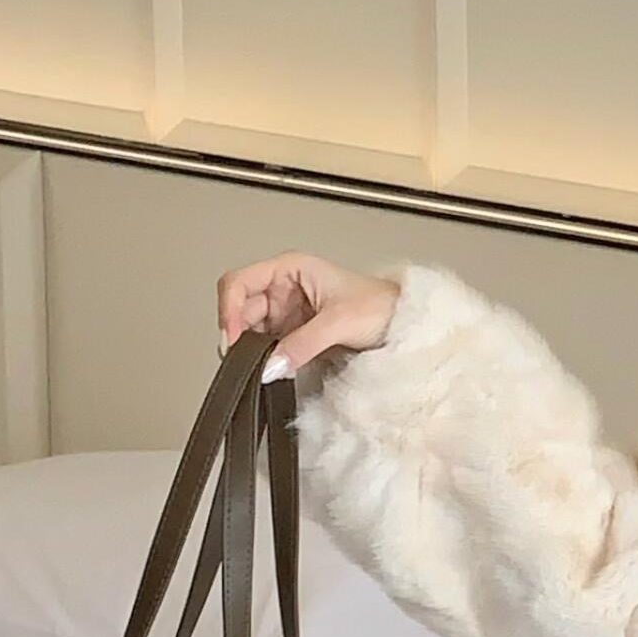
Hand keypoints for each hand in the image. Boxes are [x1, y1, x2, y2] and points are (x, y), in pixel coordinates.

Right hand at [216, 253, 401, 378]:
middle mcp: (285, 287)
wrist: (407, 326)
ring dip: (254, 349)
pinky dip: (269, 357)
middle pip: (243, 309)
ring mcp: (290, 311)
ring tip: (264, 366)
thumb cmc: (381, 306)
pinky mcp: (298, 333)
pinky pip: (272, 345)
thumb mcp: (339, 322)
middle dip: (241, 334)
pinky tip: (275, 367)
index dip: (230, 310)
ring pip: (255, 330)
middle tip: (246, 361)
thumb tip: (270, 365)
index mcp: (290, 269)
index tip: (232, 338)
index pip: (239, 283)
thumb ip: (302, 345)